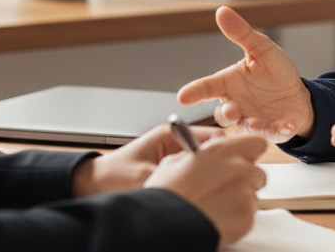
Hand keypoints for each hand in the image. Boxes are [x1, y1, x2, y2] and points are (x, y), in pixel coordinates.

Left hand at [72, 123, 221, 195]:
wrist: (89, 187)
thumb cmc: (110, 177)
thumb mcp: (144, 177)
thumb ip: (172, 178)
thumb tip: (198, 186)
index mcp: (171, 135)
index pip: (213, 136)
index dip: (231, 150)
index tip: (245, 162)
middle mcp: (176, 145)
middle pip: (214, 152)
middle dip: (225, 166)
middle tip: (235, 180)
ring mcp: (175, 160)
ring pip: (206, 167)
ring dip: (212, 178)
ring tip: (217, 190)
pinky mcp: (172, 176)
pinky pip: (195, 179)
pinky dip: (201, 188)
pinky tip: (203, 199)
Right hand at [145, 132, 268, 244]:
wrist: (164, 225)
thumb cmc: (166, 195)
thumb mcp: (175, 162)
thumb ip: (200, 155)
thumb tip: (204, 155)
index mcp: (222, 151)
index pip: (256, 143)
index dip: (249, 153)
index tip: (242, 160)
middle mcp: (239, 169)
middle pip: (257, 172)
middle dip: (245, 180)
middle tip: (225, 189)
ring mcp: (246, 194)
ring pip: (253, 196)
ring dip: (240, 200)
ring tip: (215, 207)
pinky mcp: (247, 217)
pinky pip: (248, 216)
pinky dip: (237, 219)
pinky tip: (216, 219)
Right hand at [177, 6, 313, 141]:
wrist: (298, 95)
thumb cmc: (275, 73)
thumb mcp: (261, 49)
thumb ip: (242, 34)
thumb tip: (222, 12)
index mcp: (229, 84)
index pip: (207, 87)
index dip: (194, 92)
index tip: (183, 97)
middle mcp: (237, 104)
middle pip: (223, 113)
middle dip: (225, 113)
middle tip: (231, 111)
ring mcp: (253, 119)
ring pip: (244, 127)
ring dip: (249, 125)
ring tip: (256, 123)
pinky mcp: (271, 130)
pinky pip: (272, 133)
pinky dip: (279, 130)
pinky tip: (287, 124)